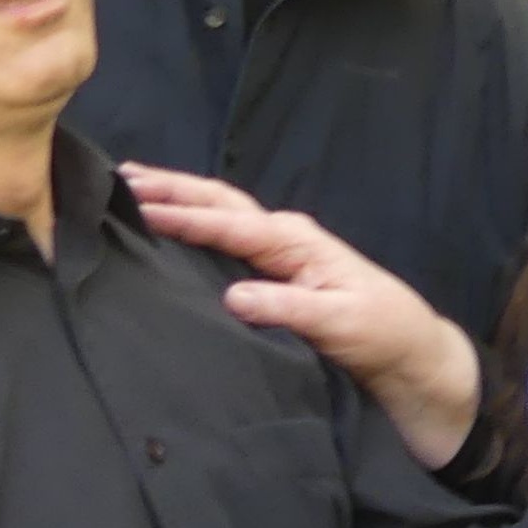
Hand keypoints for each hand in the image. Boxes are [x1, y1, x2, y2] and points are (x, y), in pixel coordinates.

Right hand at [119, 164, 478, 468]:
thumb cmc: (381, 333)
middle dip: (170, 187)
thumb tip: (234, 298)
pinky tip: (165, 226)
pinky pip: (223, 240)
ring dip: (177, 198)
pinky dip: (192, 225)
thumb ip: (288, 309)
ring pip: (219, 214)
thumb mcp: (339, 323)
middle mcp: (283, 237)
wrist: (409, 352)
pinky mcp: (273, 272)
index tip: (139, 209)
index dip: (184, 217)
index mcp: (296, 241)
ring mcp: (278, 251)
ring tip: (129, 186)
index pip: (230, 223)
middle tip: (118, 176)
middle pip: (218, 202)